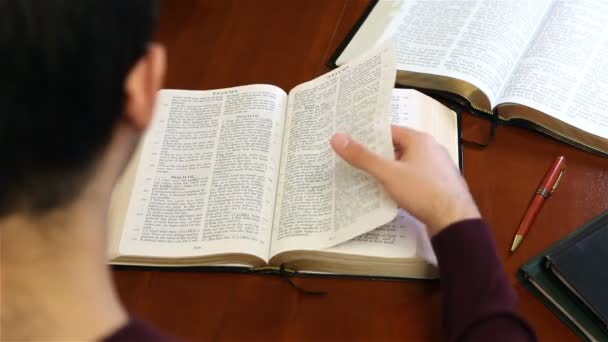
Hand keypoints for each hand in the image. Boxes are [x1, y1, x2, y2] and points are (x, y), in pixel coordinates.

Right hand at [331, 126, 480, 235]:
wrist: (454, 220)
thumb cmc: (423, 191)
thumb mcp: (388, 173)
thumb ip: (363, 157)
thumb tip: (337, 138)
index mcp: (419, 139)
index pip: (389, 131)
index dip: (369, 136)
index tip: (350, 143)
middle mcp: (431, 149)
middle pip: (396, 147)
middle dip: (377, 155)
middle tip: (354, 161)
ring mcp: (437, 167)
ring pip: (406, 164)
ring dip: (389, 170)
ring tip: (367, 178)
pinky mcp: (439, 184)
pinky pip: (414, 178)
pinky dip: (401, 182)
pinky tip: (390, 193)